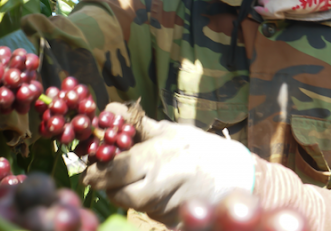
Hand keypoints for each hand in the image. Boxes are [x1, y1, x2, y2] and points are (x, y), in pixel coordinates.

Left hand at [81, 104, 255, 225]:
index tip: (89, 166)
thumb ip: (138, 124)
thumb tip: (108, 110)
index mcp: (159, 156)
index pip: (114, 168)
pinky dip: (143, 204)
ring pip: (130, 205)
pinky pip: (147, 214)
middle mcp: (161, 184)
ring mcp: (167, 207)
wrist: (241, 179)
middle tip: (99, 176)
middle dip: (105, 185)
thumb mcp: (171, 131)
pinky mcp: (172, 222)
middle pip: (116, 192)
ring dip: (123, 194)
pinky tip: (154, 191)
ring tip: (133, 179)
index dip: (97, 169)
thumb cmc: (203, 150)